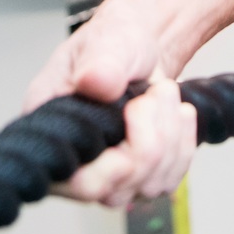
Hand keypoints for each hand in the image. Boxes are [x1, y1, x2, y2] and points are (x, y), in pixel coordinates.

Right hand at [23, 11, 198, 208]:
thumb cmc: (113, 44)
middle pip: (112, 191)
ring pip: (147, 186)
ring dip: (170, 135)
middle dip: (148, 141)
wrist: (140, 50)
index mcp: (50, 133)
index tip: (136, 115)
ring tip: (165, 91)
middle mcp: (74, 165)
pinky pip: (168, 180)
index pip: (70, 179)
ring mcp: (108, 178)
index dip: (106, 168)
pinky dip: (183, 144)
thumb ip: (100, 62)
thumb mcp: (105, 42)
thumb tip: (94, 82)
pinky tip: (178, 113)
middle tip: (156, 92)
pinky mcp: (139, 179)